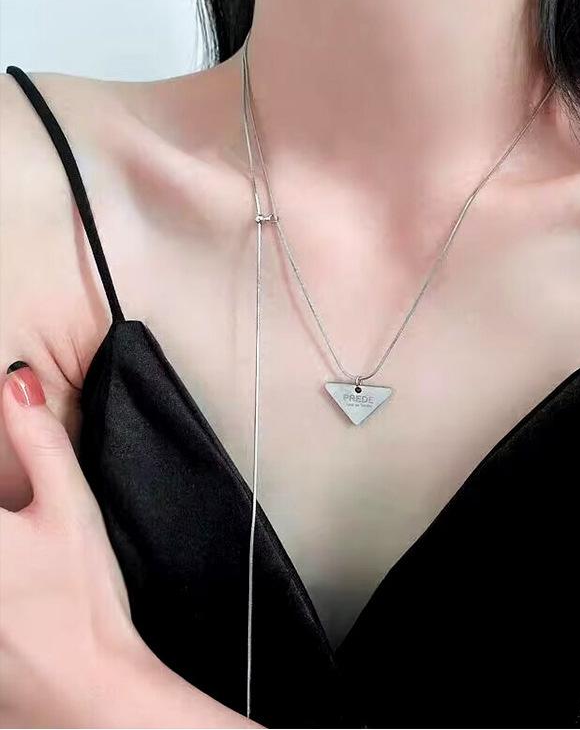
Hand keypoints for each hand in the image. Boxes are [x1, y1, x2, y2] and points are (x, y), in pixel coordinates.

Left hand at [0, 361, 144, 726]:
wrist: (85, 683)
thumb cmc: (81, 598)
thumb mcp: (70, 508)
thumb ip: (39, 440)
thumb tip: (16, 382)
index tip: (16, 493)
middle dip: (5, 501)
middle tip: (24, 513)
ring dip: (6, 522)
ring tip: (25, 546)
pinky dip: (1, 571)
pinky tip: (17, 573)